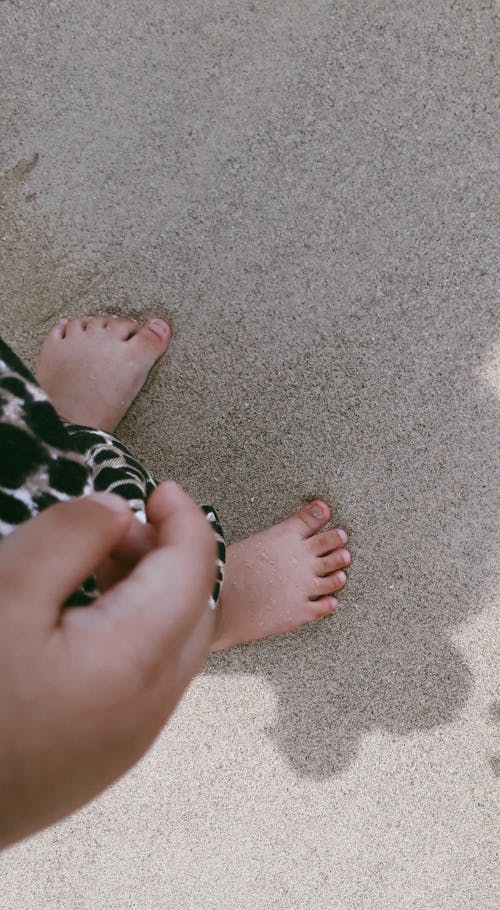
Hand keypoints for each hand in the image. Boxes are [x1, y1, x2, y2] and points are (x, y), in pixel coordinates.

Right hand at [0, 482, 216, 847]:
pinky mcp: (106, 757)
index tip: (161, 491)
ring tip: (100, 565)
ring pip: (174, 646)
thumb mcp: (5, 595)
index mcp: (138, 656)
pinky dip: (138, 633)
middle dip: (172, 555)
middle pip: (195, 608)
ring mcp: (132, 738)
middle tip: (122, 526)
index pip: (195, 570)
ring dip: (154, 594)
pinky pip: (148, 680)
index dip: (186, 520)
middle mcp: (153, 702)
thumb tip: (117, 511)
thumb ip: (69, 538)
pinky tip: (86, 622)